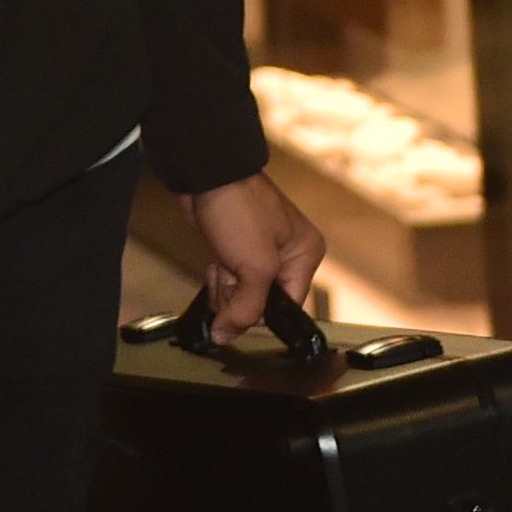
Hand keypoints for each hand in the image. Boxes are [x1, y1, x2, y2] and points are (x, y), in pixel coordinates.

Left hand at [181, 169, 328, 342]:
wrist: (206, 175)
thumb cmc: (239, 208)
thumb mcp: (254, 267)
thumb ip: (245, 308)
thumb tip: (228, 335)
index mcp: (305, 255)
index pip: (290, 306)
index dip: (263, 315)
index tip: (241, 317)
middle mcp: (288, 255)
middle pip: (263, 303)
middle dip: (239, 297)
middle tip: (230, 277)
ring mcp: (260, 252)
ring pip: (243, 294)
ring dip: (226, 289)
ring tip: (221, 267)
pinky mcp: (237, 249)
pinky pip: (230, 281)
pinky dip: (219, 278)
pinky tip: (214, 263)